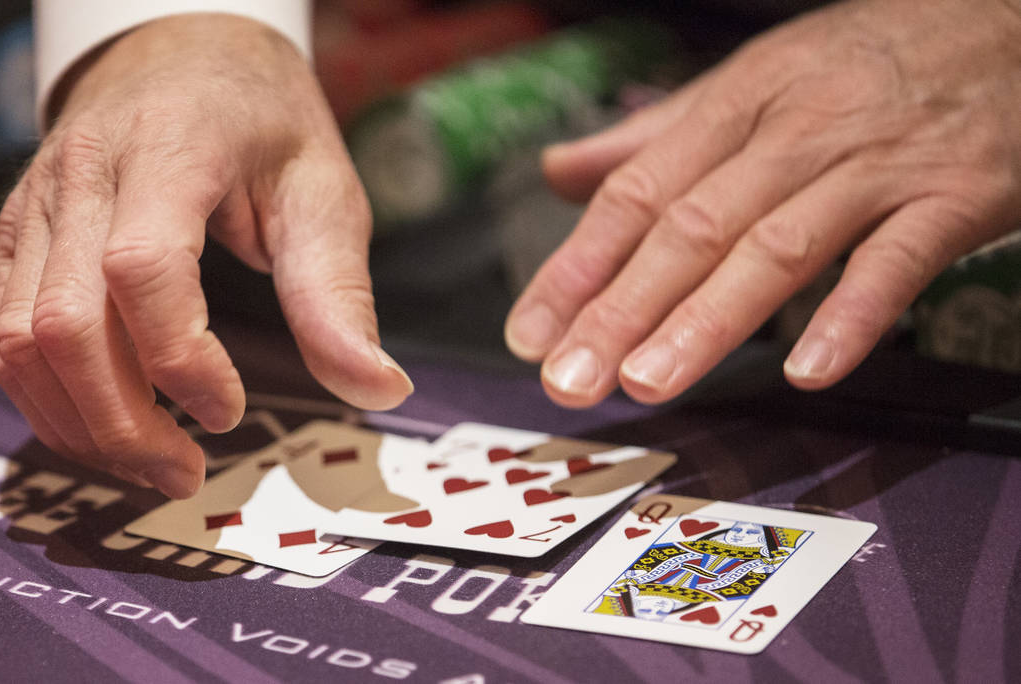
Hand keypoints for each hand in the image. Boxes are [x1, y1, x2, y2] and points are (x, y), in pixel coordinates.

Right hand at [0, 14, 412, 497]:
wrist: (184, 53)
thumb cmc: (264, 123)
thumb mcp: (323, 191)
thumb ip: (339, 293)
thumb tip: (380, 390)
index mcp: (171, 151)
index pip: (142, 267)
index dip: (182, 357)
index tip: (231, 411)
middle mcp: (85, 177)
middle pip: (65, 323)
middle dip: (124, 422)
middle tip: (187, 473)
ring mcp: (39, 207)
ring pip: (21, 342)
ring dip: (82, 425)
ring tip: (153, 464)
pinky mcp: (23, 238)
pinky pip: (8, 335)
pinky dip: (52, 400)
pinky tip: (110, 430)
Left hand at [505, 0, 1020, 406]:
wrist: (1005, 21)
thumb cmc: (860, 65)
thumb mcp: (750, 84)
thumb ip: (653, 139)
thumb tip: (560, 171)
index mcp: (737, 104)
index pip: (638, 192)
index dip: (578, 266)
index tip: (531, 332)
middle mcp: (794, 131)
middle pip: (692, 228)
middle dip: (622, 309)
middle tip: (568, 379)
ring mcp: (874, 164)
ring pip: (777, 247)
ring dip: (708, 320)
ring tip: (648, 382)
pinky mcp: (952, 195)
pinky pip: (897, 260)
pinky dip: (852, 314)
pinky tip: (808, 369)